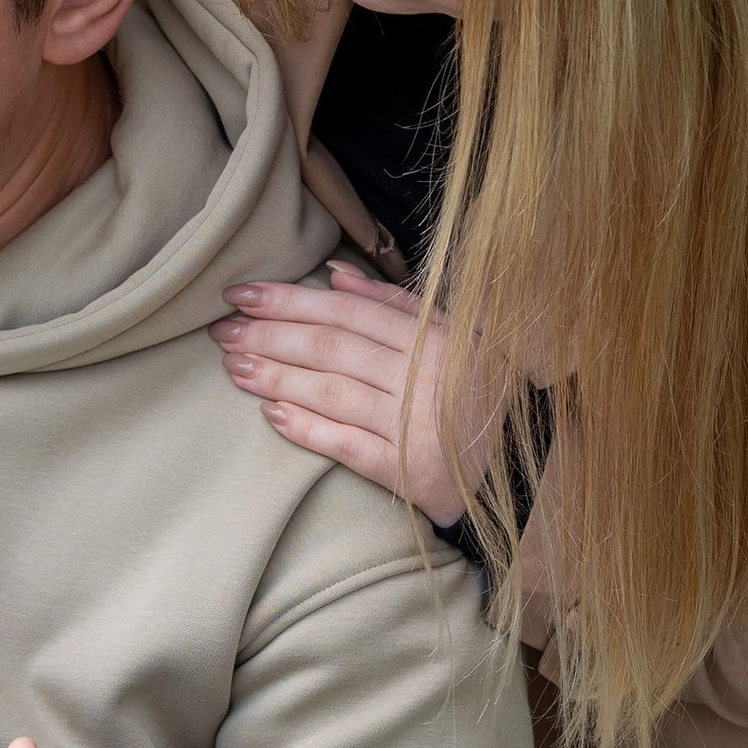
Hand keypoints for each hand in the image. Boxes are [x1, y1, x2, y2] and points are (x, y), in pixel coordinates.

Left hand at [213, 267, 465, 526]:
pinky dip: (308, 429)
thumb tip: (336, 273)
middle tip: (222, 331)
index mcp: (432, 337)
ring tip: (234, 367)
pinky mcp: (413, 473)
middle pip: (331, 347)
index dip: (290, 299)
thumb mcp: (455, 335)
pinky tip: (271, 416)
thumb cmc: (480, 390)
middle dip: (269, 336)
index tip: (241, 294)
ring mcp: (417, 426)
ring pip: (333, 392)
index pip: (348, 310)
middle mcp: (424, 376)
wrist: (526, 464)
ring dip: (277, 378)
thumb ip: (397, 303)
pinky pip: (350, 447)